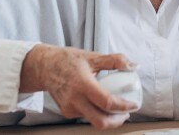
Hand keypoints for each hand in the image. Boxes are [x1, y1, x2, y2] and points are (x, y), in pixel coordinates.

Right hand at [19, 44, 139, 128]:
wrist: (44, 67)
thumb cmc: (67, 60)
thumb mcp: (92, 56)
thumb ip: (115, 60)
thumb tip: (133, 65)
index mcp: (83, 84)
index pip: (107, 102)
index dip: (124, 106)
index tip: (134, 104)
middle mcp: (75, 99)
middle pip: (101, 121)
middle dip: (117, 121)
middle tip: (127, 113)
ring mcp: (69, 108)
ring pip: (94, 121)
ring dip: (108, 118)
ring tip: (117, 109)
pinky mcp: (67, 112)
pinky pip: (86, 117)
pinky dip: (97, 113)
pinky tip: (100, 104)